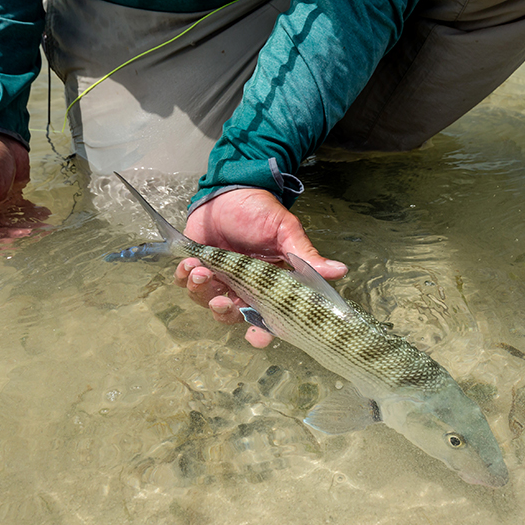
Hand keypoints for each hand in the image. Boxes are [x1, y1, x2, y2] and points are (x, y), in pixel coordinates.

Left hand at [177, 188, 347, 347]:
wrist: (231, 187)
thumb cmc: (260, 210)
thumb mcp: (285, 231)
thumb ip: (305, 255)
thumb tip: (340, 271)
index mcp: (267, 285)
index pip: (266, 318)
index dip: (262, 333)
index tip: (257, 336)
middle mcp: (242, 287)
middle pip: (232, 316)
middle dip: (225, 312)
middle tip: (221, 300)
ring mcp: (218, 278)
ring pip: (206, 301)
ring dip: (201, 290)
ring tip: (201, 270)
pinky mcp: (195, 265)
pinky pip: (185, 283)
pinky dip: (184, 277)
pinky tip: (190, 264)